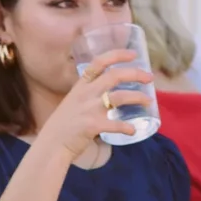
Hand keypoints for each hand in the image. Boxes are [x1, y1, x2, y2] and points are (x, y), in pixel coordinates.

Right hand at [36, 47, 152, 162]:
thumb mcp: (72, 103)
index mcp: (80, 86)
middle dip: (136, 74)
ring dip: (138, 97)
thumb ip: (88, 97)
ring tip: (148, 101)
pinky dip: (127, 127)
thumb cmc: (61, 126)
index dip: (118, 55)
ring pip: (120, 97)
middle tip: (149, 78)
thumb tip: (107, 98)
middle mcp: (86, 94)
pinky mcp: (93, 125)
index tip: (133, 54)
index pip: (99, 62)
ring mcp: (89, 109)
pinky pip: (116, 124)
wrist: (51, 145)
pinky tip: (133, 130)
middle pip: (115, 75)